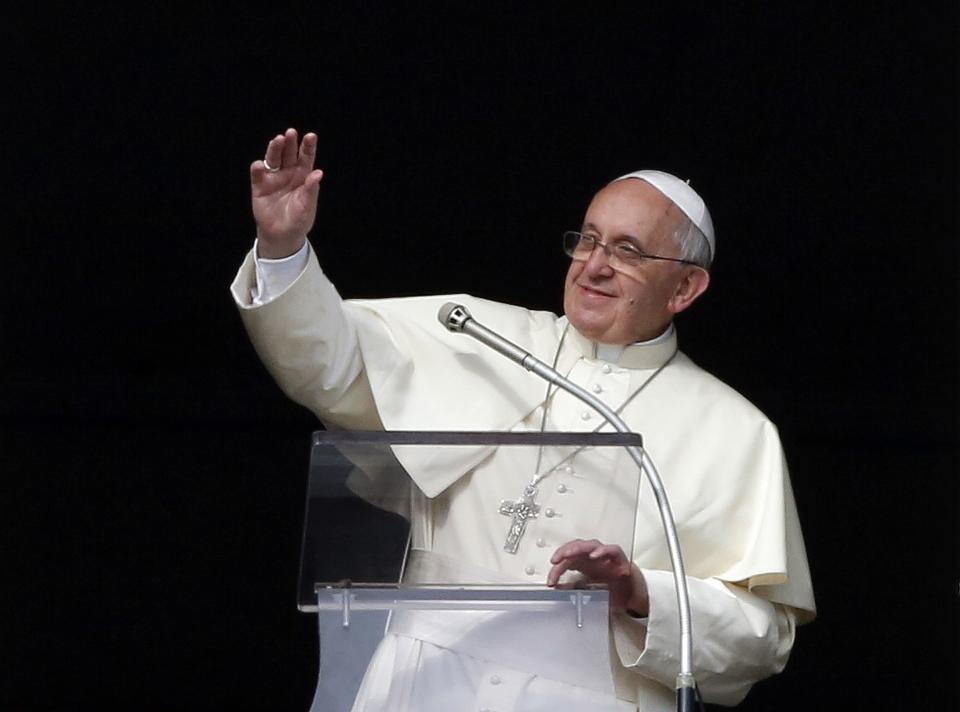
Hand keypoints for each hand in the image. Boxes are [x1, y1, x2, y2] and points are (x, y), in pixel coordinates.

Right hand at [250, 128, 323, 257]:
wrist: (282, 235)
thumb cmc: (299, 219)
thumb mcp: (307, 206)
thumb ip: (311, 190)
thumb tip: (318, 173)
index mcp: (302, 176)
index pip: (306, 158)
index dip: (308, 147)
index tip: (311, 136)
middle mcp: (288, 173)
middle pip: (288, 154)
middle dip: (289, 143)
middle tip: (290, 133)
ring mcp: (273, 178)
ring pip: (273, 159)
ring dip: (274, 149)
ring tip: (277, 140)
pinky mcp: (259, 186)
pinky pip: (258, 174)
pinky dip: (258, 168)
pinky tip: (260, 165)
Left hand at [547, 539, 648, 614]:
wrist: (634, 597)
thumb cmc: (613, 591)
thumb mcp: (589, 592)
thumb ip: (574, 588)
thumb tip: (557, 589)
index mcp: (585, 563)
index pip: (568, 559)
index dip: (557, 568)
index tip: (551, 580)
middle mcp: (594, 557)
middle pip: (576, 547)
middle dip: (564, 552)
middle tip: (556, 561)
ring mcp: (607, 557)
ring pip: (590, 544)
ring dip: (578, 548)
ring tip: (569, 554)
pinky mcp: (620, 559)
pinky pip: (612, 550)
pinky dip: (602, 551)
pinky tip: (594, 556)